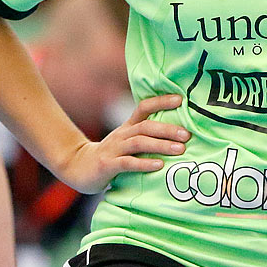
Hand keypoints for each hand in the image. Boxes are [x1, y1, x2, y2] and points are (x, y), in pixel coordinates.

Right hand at [61, 94, 188, 193]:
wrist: (78, 167)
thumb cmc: (111, 155)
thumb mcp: (127, 142)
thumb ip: (146, 138)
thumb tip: (179, 137)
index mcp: (128, 127)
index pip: (144, 107)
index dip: (161, 101)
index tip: (181, 100)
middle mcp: (122, 135)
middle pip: (146, 126)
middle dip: (168, 129)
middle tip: (187, 134)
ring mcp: (114, 149)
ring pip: (139, 143)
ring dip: (161, 145)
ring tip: (180, 149)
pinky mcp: (107, 165)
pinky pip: (127, 163)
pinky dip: (144, 164)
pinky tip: (159, 166)